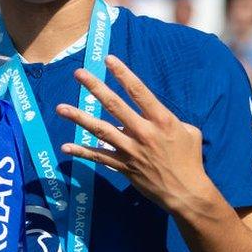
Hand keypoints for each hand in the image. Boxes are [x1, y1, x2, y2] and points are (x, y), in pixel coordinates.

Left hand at [56, 55, 214, 213]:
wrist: (186, 192)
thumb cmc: (190, 159)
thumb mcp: (189, 131)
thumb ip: (169, 119)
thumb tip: (153, 114)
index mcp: (161, 120)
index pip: (139, 91)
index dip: (123, 74)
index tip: (109, 59)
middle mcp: (143, 132)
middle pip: (115, 105)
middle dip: (96, 87)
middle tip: (79, 73)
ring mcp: (131, 150)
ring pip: (100, 130)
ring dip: (79, 118)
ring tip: (61, 108)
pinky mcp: (124, 166)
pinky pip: (99, 157)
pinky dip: (82, 151)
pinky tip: (65, 146)